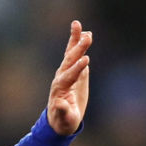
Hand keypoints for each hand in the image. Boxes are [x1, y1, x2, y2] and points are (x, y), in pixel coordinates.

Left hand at [45, 20, 92, 135]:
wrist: (61, 118)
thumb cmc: (64, 121)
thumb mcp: (65, 119)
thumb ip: (62, 111)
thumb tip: (58, 103)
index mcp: (61, 88)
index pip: (69, 75)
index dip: (77, 69)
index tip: (86, 60)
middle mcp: (62, 76)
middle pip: (69, 60)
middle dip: (78, 49)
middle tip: (87, 36)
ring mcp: (67, 71)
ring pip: (71, 53)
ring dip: (75, 40)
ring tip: (78, 25)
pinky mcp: (73, 70)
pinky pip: (75, 54)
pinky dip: (79, 44)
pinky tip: (85, 33)